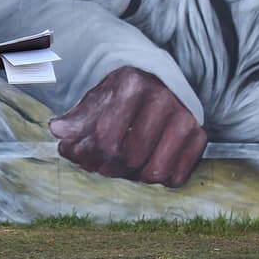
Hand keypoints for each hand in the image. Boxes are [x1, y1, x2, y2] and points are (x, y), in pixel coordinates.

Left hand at [48, 66, 206, 186]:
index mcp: (132, 84)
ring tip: (118, 164)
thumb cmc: (120, 95)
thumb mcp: (95, 100)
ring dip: (131, 176)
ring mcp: (185, 118)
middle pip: (129, 157)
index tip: (77, 155)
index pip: (106, 138)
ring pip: (154, 173)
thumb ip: (76, 119)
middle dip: (106, 167)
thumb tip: (58, 131)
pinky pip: (176, 177)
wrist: (155, 81)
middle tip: (96, 164)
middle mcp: (163, 98)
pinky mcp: (200, 136)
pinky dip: (157, 178)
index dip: (87, 154)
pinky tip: (144, 163)